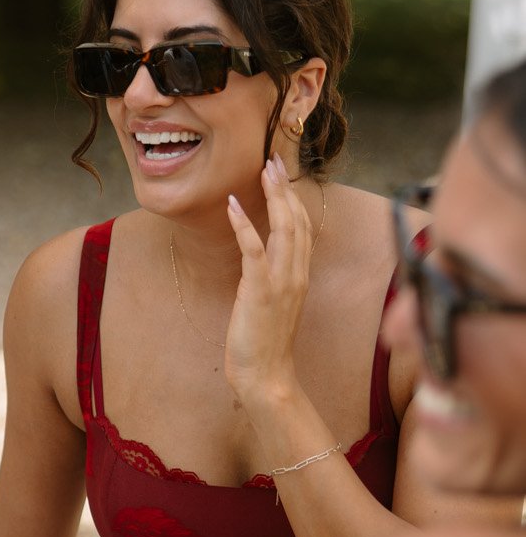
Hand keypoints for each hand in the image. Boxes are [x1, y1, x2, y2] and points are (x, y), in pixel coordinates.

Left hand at [223, 158, 318, 407]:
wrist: (267, 377)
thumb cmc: (264, 344)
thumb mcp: (272, 305)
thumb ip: (272, 280)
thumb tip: (260, 260)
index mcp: (300, 276)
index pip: (301, 227)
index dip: (293, 198)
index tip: (281, 174)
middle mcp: (297, 274)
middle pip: (296, 220)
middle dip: (285, 188)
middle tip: (273, 160)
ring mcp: (281, 281)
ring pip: (282, 228)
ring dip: (272, 196)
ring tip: (262, 171)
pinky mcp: (260, 290)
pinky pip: (254, 249)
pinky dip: (244, 224)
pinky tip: (234, 204)